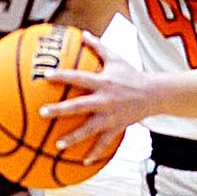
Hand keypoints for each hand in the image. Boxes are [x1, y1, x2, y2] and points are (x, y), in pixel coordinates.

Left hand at [40, 31, 157, 163]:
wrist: (154, 94)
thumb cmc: (131, 74)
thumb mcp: (115, 58)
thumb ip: (97, 46)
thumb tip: (82, 33)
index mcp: (102, 82)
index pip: (78, 77)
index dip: (62, 76)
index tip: (45, 77)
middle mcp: (104, 100)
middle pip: (78, 106)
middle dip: (60, 110)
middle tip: (42, 112)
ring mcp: (110, 116)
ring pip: (89, 129)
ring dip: (73, 138)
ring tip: (57, 145)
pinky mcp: (117, 127)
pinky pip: (104, 143)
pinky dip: (95, 153)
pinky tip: (82, 162)